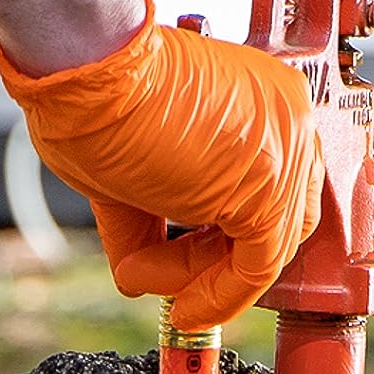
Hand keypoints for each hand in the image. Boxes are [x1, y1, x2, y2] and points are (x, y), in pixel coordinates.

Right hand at [0, 0, 323, 333]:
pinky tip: (178, 304)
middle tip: (167, 281)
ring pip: (262, 249)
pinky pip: (254, 267)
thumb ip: (150, 220)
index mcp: (262, 98)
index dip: (224, 238)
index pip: (268, 187)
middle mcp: (287, 118)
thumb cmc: (95, 95)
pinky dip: (217, 296)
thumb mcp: (134, 168)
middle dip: (217, 262)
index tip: (186, 268)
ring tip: (139, 274)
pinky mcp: (271, 189)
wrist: (86, 69)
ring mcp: (287, 150)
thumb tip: (140, 273)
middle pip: (276, 219)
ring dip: (196, 277)